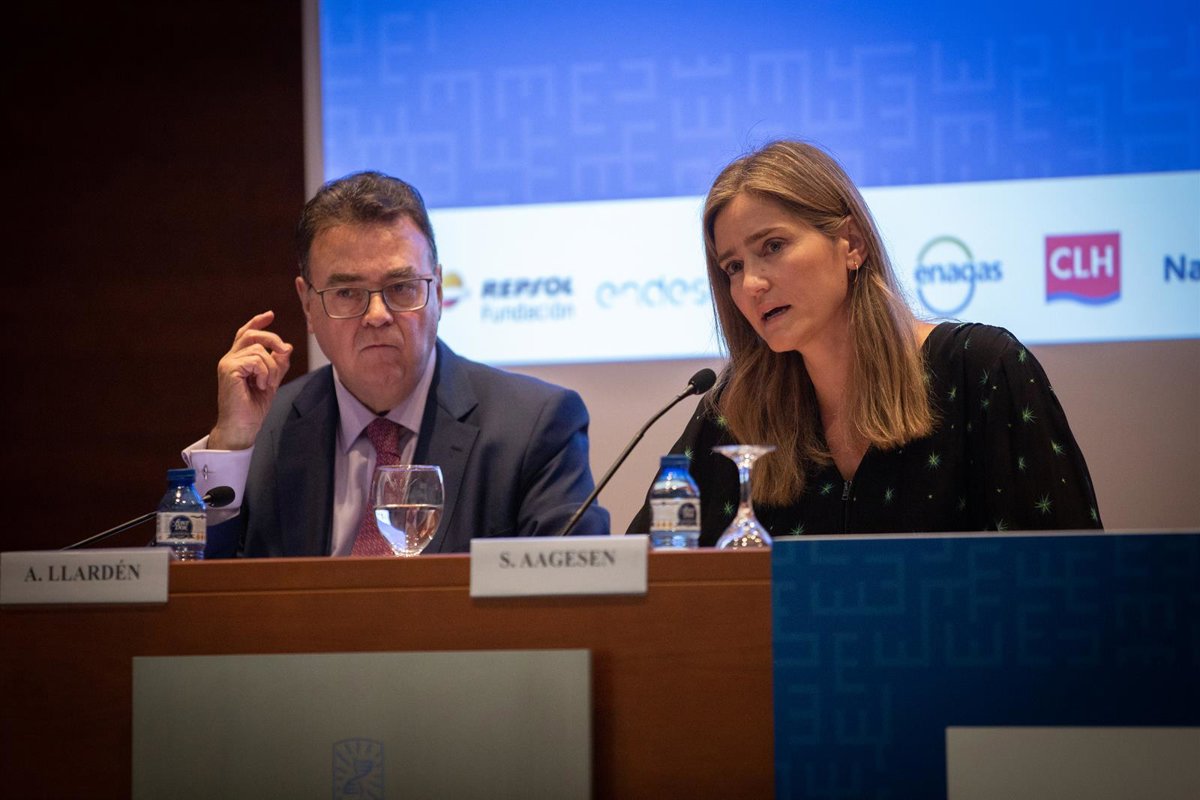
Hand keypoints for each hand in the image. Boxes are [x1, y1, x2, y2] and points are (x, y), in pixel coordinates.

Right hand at [208, 310, 293, 449]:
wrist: (242, 427)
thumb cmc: (253, 408)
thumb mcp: (271, 382)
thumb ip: (278, 365)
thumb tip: (287, 347)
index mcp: (239, 360)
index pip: (246, 334)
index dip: (258, 322)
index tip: (270, 314)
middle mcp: (230, 359)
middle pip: (252, 334)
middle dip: (273, 339)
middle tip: (284, 350)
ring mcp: (227, 363)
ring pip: (258, 349)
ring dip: (271, 367)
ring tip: (267, 384)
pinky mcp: (229, 369)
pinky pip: (255, 360)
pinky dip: (265, 373)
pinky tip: (261, 386)